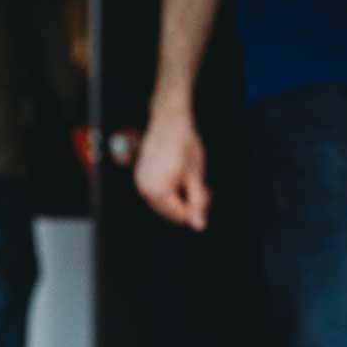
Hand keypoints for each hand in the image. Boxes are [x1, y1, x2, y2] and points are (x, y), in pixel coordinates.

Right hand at [134, 105, 211, 231]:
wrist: (169, 121)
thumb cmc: (182, 143)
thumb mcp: (195, 175)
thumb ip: (197, 202)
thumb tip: (199, 225)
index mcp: (158, 191)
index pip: (179, 214)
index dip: (196, 208)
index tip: (206, 195)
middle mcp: (145, 190)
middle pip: (169, 211)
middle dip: (187, 203)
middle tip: (202, 189)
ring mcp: (141, 182)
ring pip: (163, 202)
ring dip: (178, 196)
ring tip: (190, 180)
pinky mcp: (140, 175)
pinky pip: (156, 191)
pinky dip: (169, 189)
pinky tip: (179, 176)